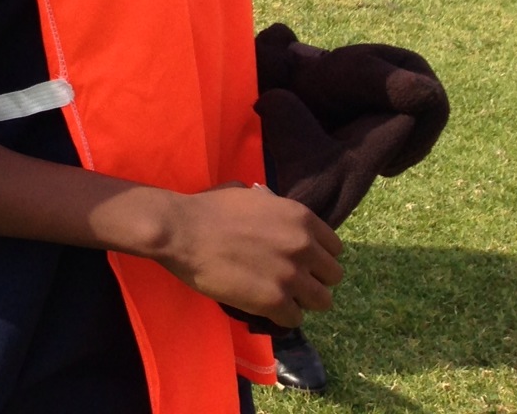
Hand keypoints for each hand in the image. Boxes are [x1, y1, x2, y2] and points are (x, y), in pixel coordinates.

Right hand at [152, 185, 342, 325]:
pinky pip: (295, 319)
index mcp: (300, 218)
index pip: (335, 248)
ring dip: (302, 300)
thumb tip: (278, 218)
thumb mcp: (250, 197)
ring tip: (279, 297)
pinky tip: (264, 307)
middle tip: (289, 280)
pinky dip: (281, 316)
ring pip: (322, 301)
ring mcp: (291, 275)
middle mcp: (304, 246)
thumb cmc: (208, 209)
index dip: (317, 256)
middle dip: (313, 279)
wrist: (181, 231)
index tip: (301, 261)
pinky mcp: (275, 301)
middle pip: (333, 276)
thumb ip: (275, 211)